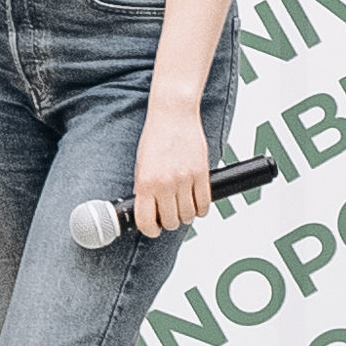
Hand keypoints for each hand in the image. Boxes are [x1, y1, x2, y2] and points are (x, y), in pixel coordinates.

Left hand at [129, 103, 213, 239]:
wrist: (173, 114)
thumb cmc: (156, 136)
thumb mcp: (141, 165)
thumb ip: (144, 188)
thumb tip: (147, 210)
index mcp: (146, 182)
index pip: (146, 221)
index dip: (150, 230)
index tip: (153, 228)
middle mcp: (165, 183)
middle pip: (170, 221)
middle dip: (169, 222)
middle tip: (168, 215)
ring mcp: (185, 179)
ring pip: (188, 216)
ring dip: (185, 215)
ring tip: (182, 206)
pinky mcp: (201, 174)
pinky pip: (204, 204)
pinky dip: (201, 209)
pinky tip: (195, 203)